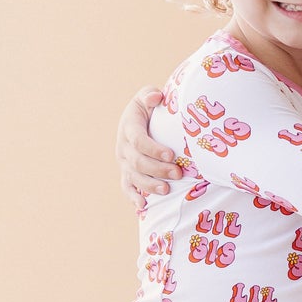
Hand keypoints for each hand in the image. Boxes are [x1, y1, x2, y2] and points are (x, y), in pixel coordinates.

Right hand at [116, 86, 181, 208]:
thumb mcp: (147, 96)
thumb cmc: (149, 107)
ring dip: (149, 186)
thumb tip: (157, 96)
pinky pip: (127, 188)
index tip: (171, 154)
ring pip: (133, 177)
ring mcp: (124, 163)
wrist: (139, 119)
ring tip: (167, 191)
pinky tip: (143, 206)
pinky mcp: (127, 173)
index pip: (139, 141)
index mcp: (129, 128)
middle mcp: (124, 147)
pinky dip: (133, 198)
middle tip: (178, 173)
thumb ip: (150, 95)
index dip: (154, 149)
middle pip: (138, 162)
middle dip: (158, 169)